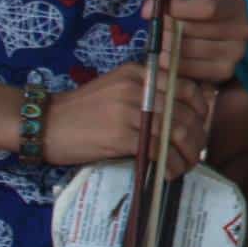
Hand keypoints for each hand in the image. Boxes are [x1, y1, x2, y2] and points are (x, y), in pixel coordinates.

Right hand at [42, 65, 210, 178]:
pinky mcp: (121, 135)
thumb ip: (146, 93)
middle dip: (197, 136)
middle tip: (196, 153)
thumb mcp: (116, 88)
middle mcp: (138, 87)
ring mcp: (129, 110)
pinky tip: (169, 173)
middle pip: (185, 112)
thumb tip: (182, 114)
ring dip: (187, 154)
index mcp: (139, 73)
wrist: (46, 124)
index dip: (201, 108)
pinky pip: (158, 150)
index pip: (185, 86)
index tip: (201, 125)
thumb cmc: (81, 110)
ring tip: (185, 166)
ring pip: (176, 131)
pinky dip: (170, 164)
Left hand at [143, 0, 247, 84]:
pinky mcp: (224, 72)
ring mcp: (235, 53)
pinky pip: (189, 70)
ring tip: (158, 42)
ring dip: (165, 47)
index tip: (164, 7)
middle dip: (167, 28)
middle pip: (194, 30)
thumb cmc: (198, 10)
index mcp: (236, 5)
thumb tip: (148, 10)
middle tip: (155, 27)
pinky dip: (171, 64)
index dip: (180, 8)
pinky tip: (166, 56)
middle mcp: (242, 30)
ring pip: (188, 51)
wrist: (215, 32)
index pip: (209, 8)